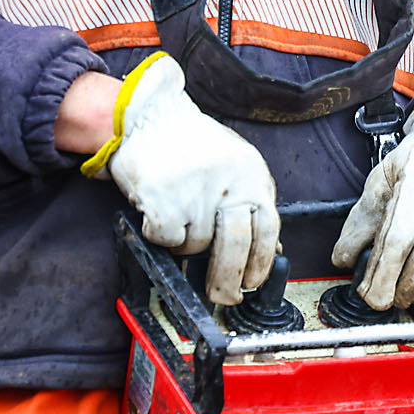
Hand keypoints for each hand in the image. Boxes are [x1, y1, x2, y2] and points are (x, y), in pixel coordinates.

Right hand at [94, 53, 278, 304]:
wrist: (145, 117)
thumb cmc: (188, 143)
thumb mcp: (232, 163)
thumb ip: (250, 201)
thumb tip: (268, 250)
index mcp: (250, 172)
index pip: (267, 227)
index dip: (261, 263)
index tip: (253, 283)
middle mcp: (227, 180)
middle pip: (235, 247)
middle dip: (227, 280)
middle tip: (222, 296)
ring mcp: (196, 191)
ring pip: (196, 246)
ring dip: (185, 242)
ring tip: (177, 211)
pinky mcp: (164, 200)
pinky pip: (167, 241)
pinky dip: (160, 235)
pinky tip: (158, 210)